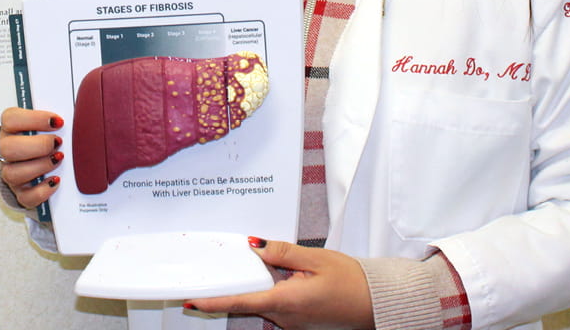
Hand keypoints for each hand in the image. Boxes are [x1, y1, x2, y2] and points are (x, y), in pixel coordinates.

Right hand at [0, 107, 62, 208]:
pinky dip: (42, 191)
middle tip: (57, 143)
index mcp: (11, 129)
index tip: (57, 122)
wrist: (43, 164)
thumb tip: (79, 114)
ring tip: (58, 160)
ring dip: (40, 167)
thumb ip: (57, 119)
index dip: (34, 119)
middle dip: (38, 146)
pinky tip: (55, 181)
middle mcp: (7, 150)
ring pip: (12, 174)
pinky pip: (25, 197)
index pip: (11, 119)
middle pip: (8, 148)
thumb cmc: (46, 140)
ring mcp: (11, 172)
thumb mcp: (49, 125)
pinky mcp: (20, 192)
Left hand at [186, 238, 374, 329]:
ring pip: (267, 301)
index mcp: (286, 302)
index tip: (191, 300)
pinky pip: (280, 305)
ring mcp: (293, 324)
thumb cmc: (352, 282)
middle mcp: (286, 318)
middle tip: (245, 261)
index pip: (240, 302)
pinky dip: (279, 290)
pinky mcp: (300, 323)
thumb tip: (255, 248)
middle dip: (247, 280)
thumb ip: (282, 253)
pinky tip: (296, 278)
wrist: (378, 305)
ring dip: (268, 284)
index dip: (212, 302)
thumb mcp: (317, 259)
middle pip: (252, 298)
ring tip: (292, 268)